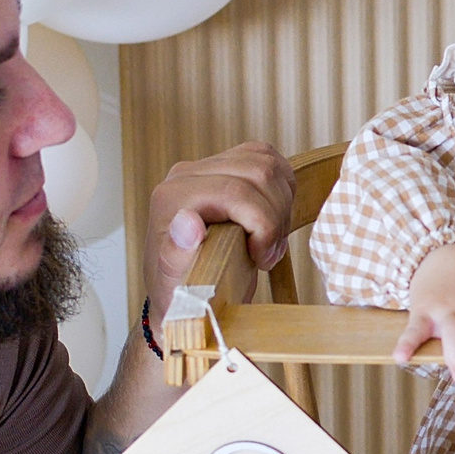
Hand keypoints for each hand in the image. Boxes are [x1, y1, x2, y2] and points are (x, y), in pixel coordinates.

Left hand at [145, 142, 294, 316]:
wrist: (190, 293)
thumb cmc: (187, 294)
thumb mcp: (182, 292)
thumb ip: (177, 256)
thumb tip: (186, 221)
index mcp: (171, 197)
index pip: (235, 191)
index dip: (263, 224)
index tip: (262, 258)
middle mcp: (186, 174)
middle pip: (257, 171)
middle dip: (275, 216)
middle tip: (268, 254)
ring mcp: (208, 166)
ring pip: (267, 162)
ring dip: (281, 206)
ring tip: (270, 241)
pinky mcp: (230, 165)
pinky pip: (269, 159)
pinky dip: (283, 190)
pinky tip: (274, 220)